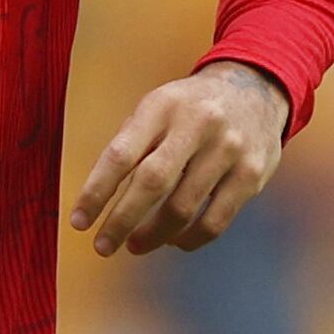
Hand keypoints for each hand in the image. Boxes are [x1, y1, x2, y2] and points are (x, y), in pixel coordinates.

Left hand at [69, 60, 289, 256]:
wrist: (254, 87)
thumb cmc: (189, 107)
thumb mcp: (157, 106)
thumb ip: (131, 144)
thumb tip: (97, 197)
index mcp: (163, 105)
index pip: (122, 153)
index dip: (97, 191)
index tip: (79, 221)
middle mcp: (197, 124)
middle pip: (153, 182)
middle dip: (122, 220)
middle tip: (103, 246)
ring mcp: (228, 149)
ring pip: (183, 208)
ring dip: (153, 236)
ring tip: (135, 244)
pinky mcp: (252, 175)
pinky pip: (215, 222)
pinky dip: (189, 240)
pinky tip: (174, 241)